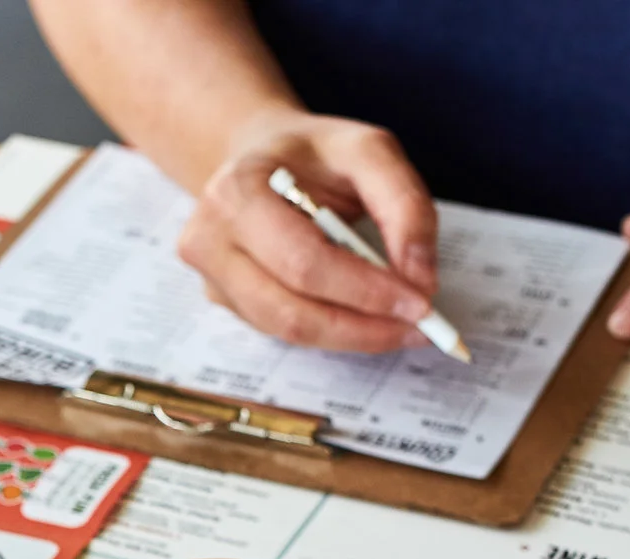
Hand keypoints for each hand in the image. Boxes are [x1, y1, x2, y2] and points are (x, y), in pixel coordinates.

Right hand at [178, 110, 439, 354]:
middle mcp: (209, 240)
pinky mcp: (224, 301)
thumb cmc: (312, 154)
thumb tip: (419, 277)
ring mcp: (212, 276)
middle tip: (417, 328)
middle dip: (362, 326)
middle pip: (289, 309)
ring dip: (350, 336)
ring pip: (286, 330)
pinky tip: (364, 316)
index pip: (303, 260)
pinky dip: (332, 331)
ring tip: (399, 327)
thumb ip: (403, 203)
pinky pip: (283, 330)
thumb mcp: (367, 151)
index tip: (420, 303)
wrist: (260, 155)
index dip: (364, 290)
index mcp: (236, 192)